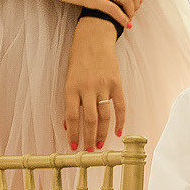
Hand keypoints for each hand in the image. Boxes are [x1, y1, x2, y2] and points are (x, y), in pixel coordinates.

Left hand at [63, 18, 125, 150]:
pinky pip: (120, 106)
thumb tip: (69, 124)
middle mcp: (87, 88)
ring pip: (104, 116)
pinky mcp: (116, 83)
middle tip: (88, 151)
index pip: (71, 116)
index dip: (73, 133)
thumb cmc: (78, 59)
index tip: (73, 146)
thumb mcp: (69, 78)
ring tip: (99, 146)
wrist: (94, 37)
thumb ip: (70, 101)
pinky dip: (120, 121)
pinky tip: (118, 132)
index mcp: (71, 87)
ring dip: (102, 133)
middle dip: (88, 138)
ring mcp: (103, 85)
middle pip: (89, 120)